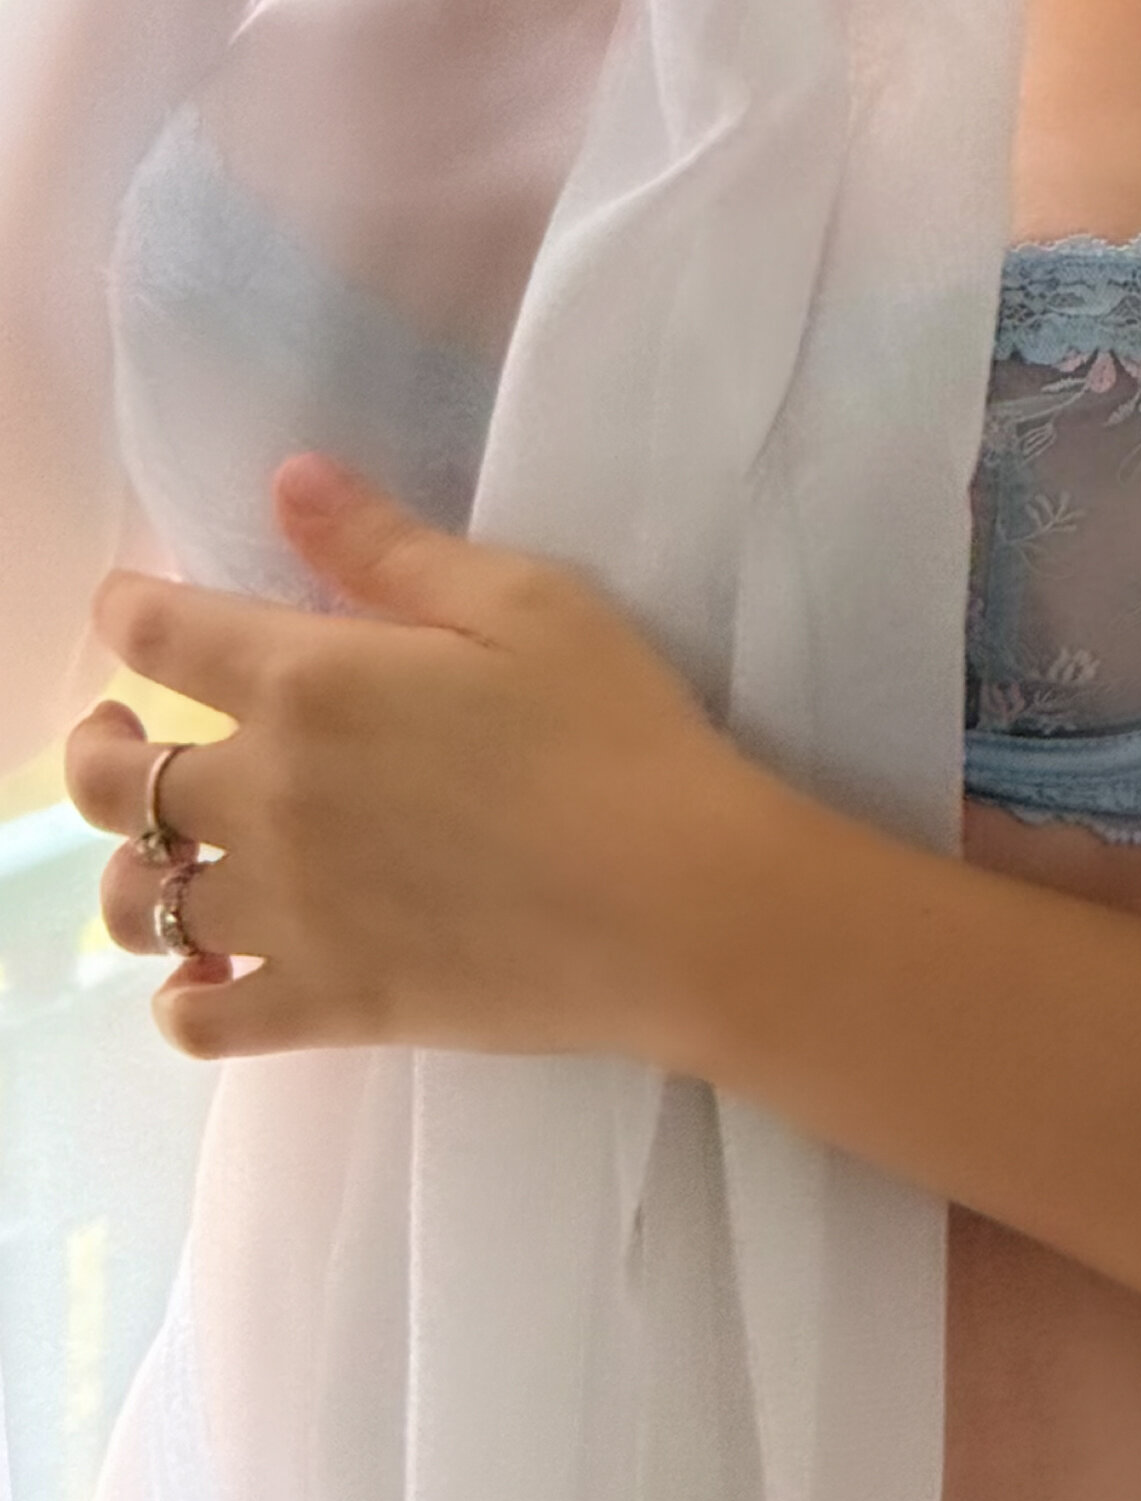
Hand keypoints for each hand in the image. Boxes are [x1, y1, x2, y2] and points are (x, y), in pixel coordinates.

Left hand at [66, 456, 757, 1064]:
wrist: (684, 903)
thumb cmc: (616, 733)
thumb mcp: (523, 601)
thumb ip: (389, 545)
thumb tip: (287, 481)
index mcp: (309, 682)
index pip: (157, 636)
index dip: (129, 613)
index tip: (133, 614)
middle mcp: (267, 797)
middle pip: (109, 780)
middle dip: (96, 747)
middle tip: (119, 735)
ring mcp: (287, 913)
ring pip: (137, 902)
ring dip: (133, 872)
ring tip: (166, 856)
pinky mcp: (325, 1005)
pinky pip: (198, 1018)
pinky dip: (181, 996)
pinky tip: (207, 970)